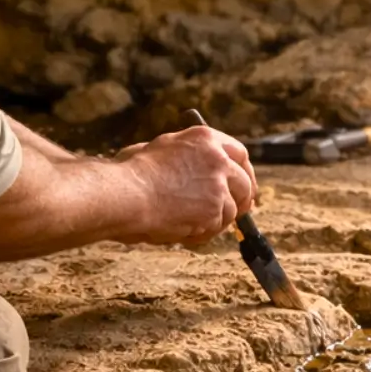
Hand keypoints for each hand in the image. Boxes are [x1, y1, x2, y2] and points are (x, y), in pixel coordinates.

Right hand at [116, 125, 257, 244]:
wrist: (125, 194)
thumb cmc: (131, 173)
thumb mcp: (162, 149)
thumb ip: (186, 154)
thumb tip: (192, 165)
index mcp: (205, 138)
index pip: (239, 154)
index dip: (244, 172)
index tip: (243, 183)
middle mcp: (218, 159)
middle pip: (245, 183)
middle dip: (242, 200)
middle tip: (236, 212)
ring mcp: (219, 186)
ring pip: (231, 210)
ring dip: (214, 220)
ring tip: (187, 222)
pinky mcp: (214, 211)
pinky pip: (215, 228)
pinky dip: (201, 233)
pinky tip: (181, 230)